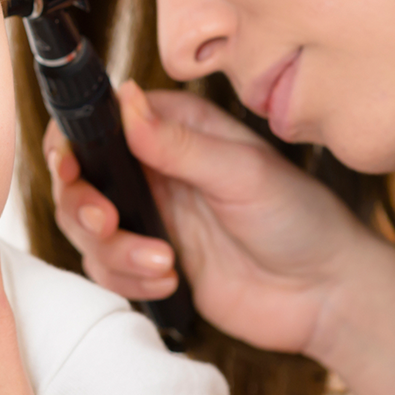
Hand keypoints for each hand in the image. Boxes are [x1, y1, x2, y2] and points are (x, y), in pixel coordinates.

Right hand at [46, 80, 375, 353]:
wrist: (326, 294)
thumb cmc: (300, 219)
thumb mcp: (242, 173)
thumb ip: (179, 143)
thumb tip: (127, 100)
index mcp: (174, 129)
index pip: (98, 122)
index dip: (70, 143)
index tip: (69, 167)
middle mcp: (154, 169)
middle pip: (79, 179)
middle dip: (83, 205)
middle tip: (108, 223)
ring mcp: (151, 217)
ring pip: (86, 230)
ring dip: (114, 252)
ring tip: (163, 261)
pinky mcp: (150, 262)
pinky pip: (107, 270)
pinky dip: (128, 279)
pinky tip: (170, 279)